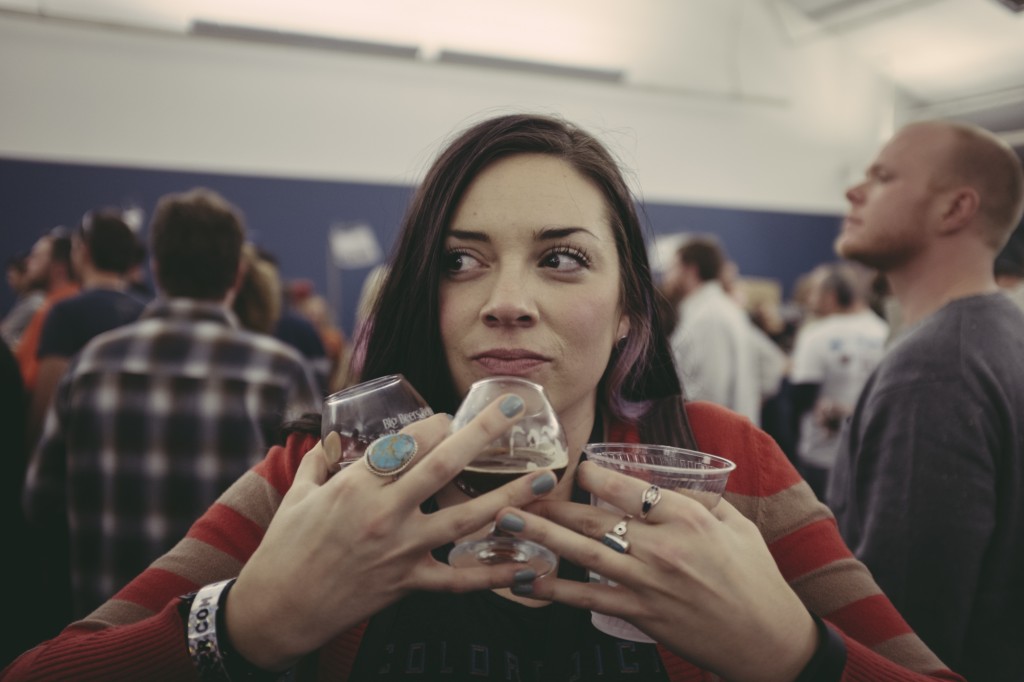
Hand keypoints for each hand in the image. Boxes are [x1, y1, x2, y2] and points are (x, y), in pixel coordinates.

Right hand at [225, 397, 558, 670]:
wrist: (277, 609)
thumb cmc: (285, 548)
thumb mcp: (298, 494)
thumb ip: (320, 460)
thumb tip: (334, 436)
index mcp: (356, 485)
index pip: (407, 443)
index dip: (436, 424)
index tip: (452, 415)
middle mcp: (385, 513)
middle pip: (444, 464)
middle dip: (483, 432)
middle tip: (515, 409)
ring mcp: (402, 550)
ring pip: (466, 518)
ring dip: (510, 495)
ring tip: (545, 477)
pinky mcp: (409, 584)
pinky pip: (460, 580)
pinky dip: (496, 575)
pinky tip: (530, 567)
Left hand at [497, 461, 817, 681]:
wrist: (766, 638)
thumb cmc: (755, 577)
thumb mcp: (735, 524)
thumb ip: (697, 498)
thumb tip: (660, 480)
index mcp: (687, 517)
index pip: (628, 487)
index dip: (593, 474)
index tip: (574, 467)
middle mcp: (663, 546)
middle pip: (596, 517)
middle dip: (551, 502)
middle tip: (516, 489)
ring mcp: (648, 582)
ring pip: (584, 553)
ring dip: (541, 536)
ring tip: (505, 522)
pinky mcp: (640, 614)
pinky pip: (588, 598)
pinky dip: (555, 589)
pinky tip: (525, 579)